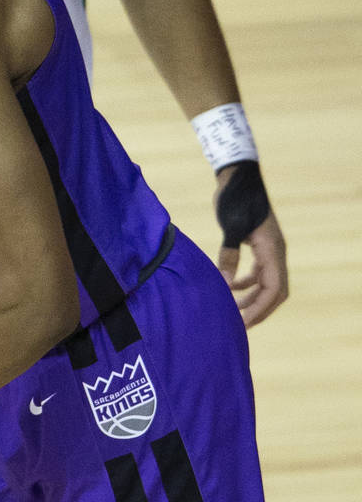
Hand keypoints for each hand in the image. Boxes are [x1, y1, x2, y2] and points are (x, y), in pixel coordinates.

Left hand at [215, 164, 288, 326]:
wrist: (237, 176)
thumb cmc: (235, 198)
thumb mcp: (231, 226)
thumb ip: (229, 253)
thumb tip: (226, 283)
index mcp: (272, 249)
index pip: (274, 289)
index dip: (260, 308)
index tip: (244, 322)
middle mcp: (275, 251)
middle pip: (275, 291)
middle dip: (259, 309)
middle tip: (240, 324)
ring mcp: (268, 248)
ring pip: (267, 283)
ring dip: (253, 298)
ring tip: (234, 311)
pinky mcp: (258, 244)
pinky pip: (259, 271)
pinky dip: (247, 282)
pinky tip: (231, 287)